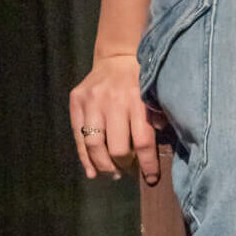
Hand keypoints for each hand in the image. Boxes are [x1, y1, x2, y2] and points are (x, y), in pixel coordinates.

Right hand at [68, 53, 164, 184]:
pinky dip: (84, 157)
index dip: (147, 165)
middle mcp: (113, 100)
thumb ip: (158, 119)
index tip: (151, 179)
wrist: (117, 56)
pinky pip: (78, 136)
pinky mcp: (77, 100)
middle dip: (124, 165)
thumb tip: (156, 154)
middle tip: (128, 170)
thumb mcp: (156, 94)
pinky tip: (92, 171)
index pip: (142, 141)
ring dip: (103, 165)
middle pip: (117, 147)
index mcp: (138, 98)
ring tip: (112, 172)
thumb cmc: (142, 79)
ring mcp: (92, 100)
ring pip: (94, 145)